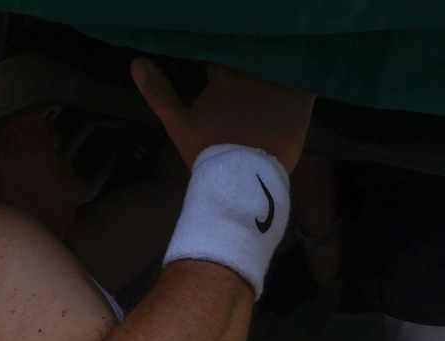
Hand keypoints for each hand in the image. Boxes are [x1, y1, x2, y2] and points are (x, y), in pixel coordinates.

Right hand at [131, 58, 313, 172]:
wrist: (244, 181)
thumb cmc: (209, 153)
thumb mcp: (178, 124)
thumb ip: (159, 93)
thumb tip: (136, 62)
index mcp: (224, 74)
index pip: (225, 55)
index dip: (224, 64)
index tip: (222, 72)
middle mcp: (253, 72)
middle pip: (254, 56)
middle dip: (252, 60)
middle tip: (251, 76)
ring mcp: (278, 85)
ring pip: (280, 64)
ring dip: (278, 67)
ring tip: (277, 78)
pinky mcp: (301, 101)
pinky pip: (308, 78)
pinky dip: (305, 77)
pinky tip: (302, 81)